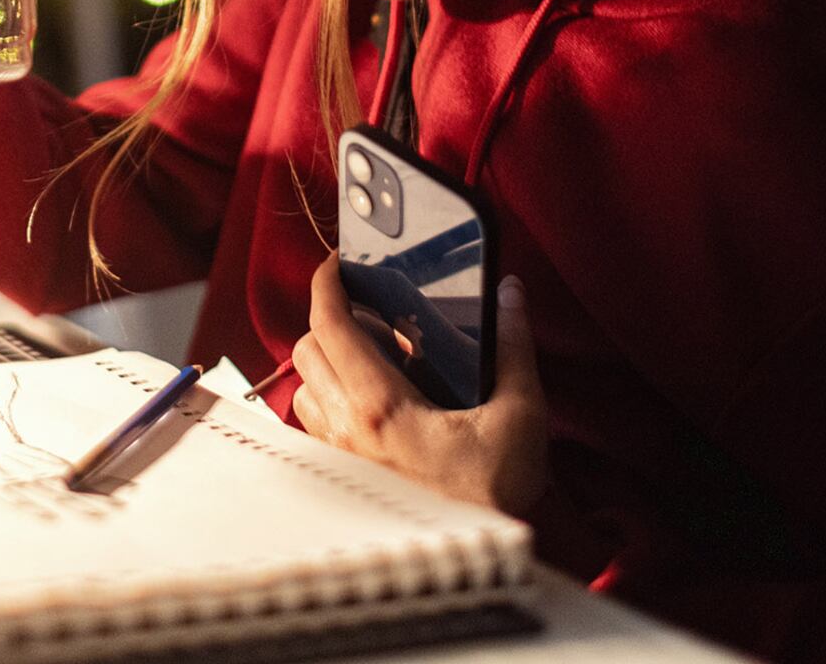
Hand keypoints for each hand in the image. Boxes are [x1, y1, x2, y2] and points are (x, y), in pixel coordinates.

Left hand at [291, 254, 547, 517]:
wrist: (479, 561)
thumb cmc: (496, 495)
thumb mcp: (520, 417)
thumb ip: (513, 348)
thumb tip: (509, 295)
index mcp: (379, 407)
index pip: (330, 325)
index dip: (325, 284)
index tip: (335, 264)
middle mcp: (346, 431)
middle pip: (307, 349)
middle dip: (330, 321)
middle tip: (367, 314)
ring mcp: (339, 457)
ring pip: (304, 388)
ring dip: (327, 364)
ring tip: (370, 359)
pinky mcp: (342, 478)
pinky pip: (314, 425)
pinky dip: (330, 402)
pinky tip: (369, 405)